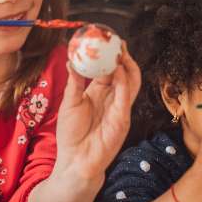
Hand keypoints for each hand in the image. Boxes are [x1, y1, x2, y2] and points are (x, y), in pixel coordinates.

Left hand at [54, 44, 140, 183]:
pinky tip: (118, 72)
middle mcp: (112, 98)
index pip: (109, 69)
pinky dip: (124, 84)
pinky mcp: (122, 121)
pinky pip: (126, 99)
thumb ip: (74, 82)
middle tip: (118, 42)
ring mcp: (119, 109)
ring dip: (128, 67)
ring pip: (131, 84)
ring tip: (121, 53)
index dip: (110, 55)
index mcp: (100, 92)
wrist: (74, 161)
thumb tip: (71, 60)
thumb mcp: (70, 103)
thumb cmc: (71, 134)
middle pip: (124, 73)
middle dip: (123, 57)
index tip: (107, 40)